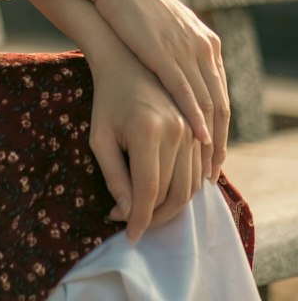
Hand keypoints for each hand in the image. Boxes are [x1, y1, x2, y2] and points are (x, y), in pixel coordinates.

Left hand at [88, 41, 204, 243]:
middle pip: (173, 194)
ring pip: (189, 187)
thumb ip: (114, 177)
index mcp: (148, 131)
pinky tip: (163, 198)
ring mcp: (192, 131)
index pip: (148, 190)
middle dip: (154, 218)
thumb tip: (127, 215)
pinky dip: (183, 192)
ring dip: (170, 209)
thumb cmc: (107, 101)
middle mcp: (177, 131)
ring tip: (146, 215)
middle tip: (135, 227)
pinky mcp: (199, 132)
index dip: (139, 219)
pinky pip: (196, 172)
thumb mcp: (100, 138)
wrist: (129, 63)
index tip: (128, 237)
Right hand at [89, 0, 228, 181]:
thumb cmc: (130, 5)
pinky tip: (196, 138)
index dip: (220, 128)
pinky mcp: (166, 52)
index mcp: (205, 42)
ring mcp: (187, 49)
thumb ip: (174, 53)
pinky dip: (195, 117)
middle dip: (219, 141)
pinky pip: (186, 91)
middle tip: (213, 171)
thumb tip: (173, 77)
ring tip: (204, 166)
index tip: (214, 154)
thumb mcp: (162, 30)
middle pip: (220, 104)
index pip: (220, 94)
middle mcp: (204, 47)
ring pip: (208, 102)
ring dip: (210, 138)